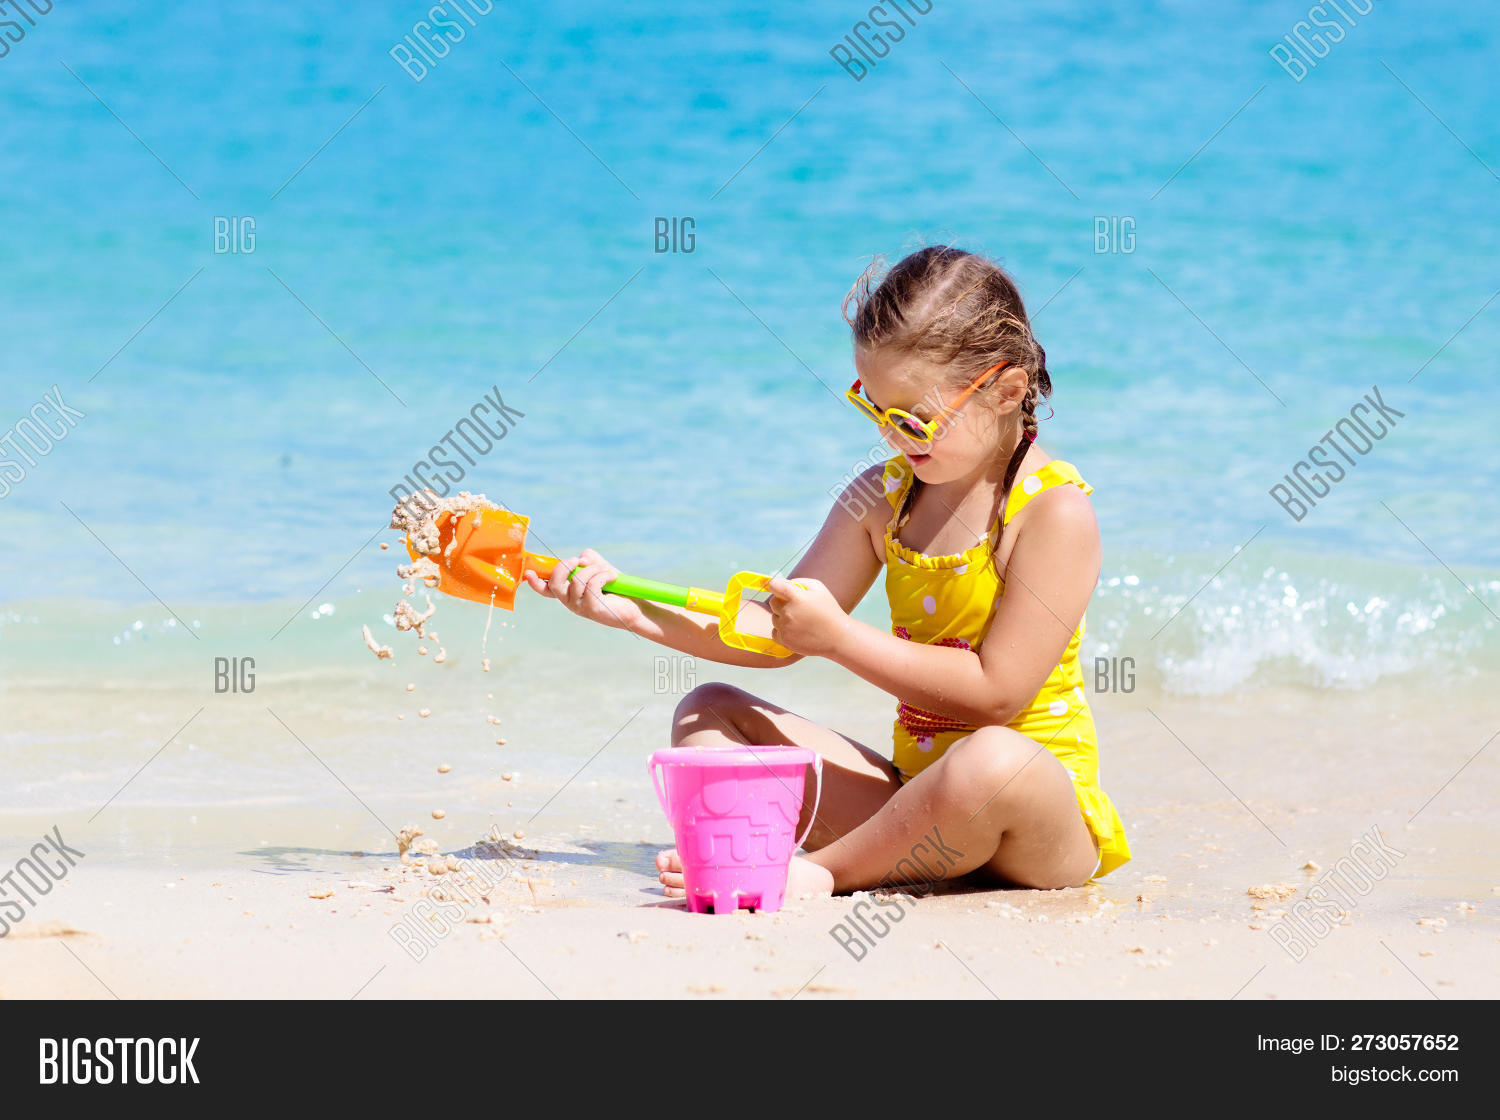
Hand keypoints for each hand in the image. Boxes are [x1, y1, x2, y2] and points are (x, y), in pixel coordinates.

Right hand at [523, 548, 643, 631]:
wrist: (636, 607)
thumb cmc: (616, 588)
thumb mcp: (600, 569)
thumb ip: (589, 560)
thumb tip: (581, 556)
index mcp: (569, 592)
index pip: (547, 589)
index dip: (536, 582)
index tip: (528, 573)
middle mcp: (571, 602)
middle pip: (555, 582)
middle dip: (565, 565)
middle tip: (580, 561)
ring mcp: (580, 607)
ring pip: (576, 581)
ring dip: (593, 569)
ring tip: (607, 572)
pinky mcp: (592, 609)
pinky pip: (592, 585)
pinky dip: (603, 575)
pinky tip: (613, 577)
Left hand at [766, 575, 849, 657]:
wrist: (837, 637)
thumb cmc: (829, 610)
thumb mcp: (819, 588)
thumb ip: (799, 581)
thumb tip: (784, 583)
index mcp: (796, 598)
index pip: (774, 586)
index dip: (777, 585)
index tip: (781, 588)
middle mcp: (788, 613)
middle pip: (773, 602)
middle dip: (781, 601)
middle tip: (796, 606)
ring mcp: (786, 628)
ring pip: (774, 618)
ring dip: (782, 617)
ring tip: (800, 620)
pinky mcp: (785, 641)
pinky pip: (775, 632)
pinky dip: (782, 630)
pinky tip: (795, 629)